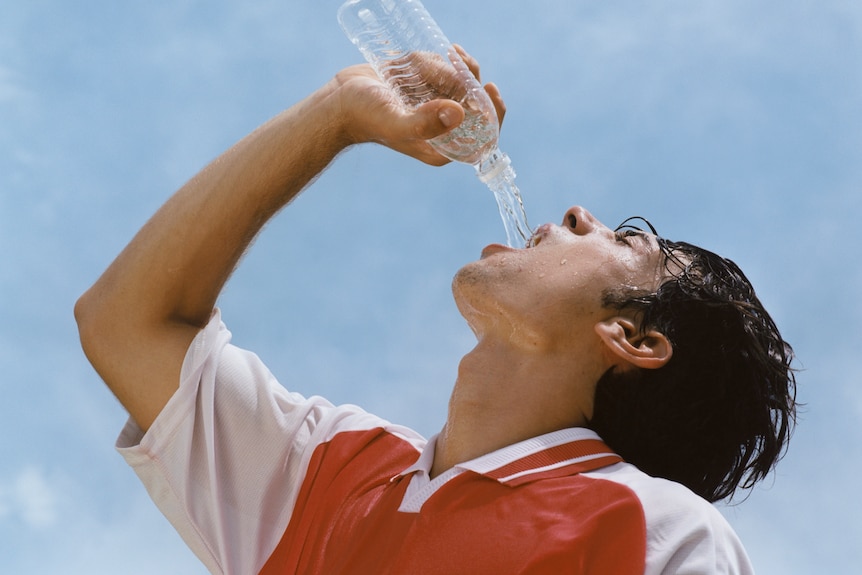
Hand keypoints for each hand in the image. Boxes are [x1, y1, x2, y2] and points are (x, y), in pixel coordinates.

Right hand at [330, 46, 505, 165]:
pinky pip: (444, 73)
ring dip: (449, 67)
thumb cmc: (366, 117)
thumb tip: (459, 112)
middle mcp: (442, 130)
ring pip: (462, 84)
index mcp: (442, 147)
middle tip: (458, 61)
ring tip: (421, 64)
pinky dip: (435, 62)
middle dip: (470, 78)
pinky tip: (414, 60)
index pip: (483, 135)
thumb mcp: (397, 123)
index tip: (490, 88)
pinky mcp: (424, 90)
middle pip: (476, 104)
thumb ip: (426, 123)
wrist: (340, 101)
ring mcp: (433, 108)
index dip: (494, 112)